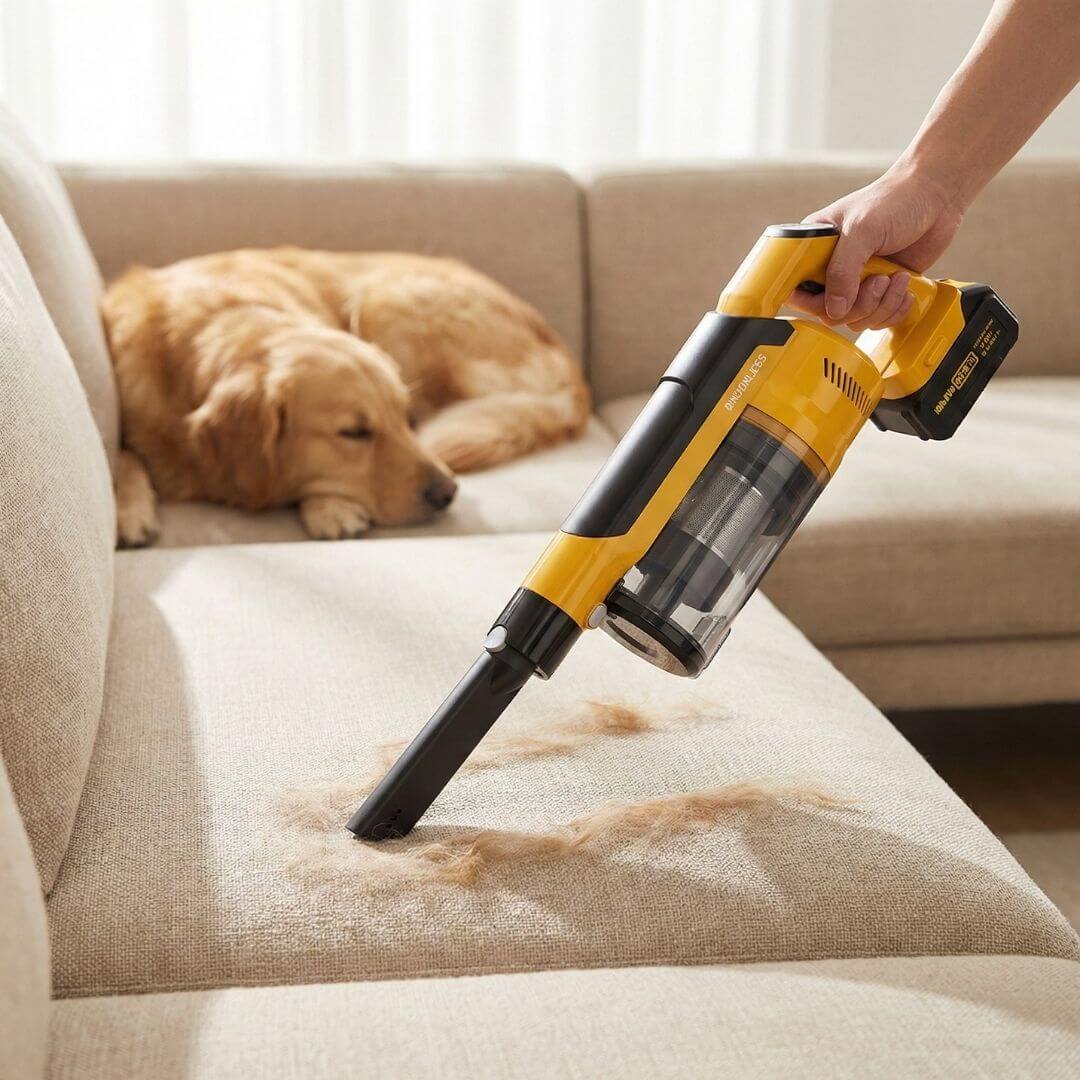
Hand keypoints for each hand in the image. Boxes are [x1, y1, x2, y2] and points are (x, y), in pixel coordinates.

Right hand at [788, 164, 964, 329]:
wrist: (937, 195)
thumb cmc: (895, 199)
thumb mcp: (862, 231)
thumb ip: (843, 271)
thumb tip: (834, 310)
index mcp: (817, 249)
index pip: (797, 288)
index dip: (808, 302)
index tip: (828, 302)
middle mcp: (834, 268)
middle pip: (829, 312)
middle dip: (857, 304)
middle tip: (878, 281)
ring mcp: (858, 281)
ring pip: (856, 319)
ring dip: (880, 305)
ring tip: (895, 278)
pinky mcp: (882, 290)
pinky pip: (879, 318)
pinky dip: (894, 309)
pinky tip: (904, 286)